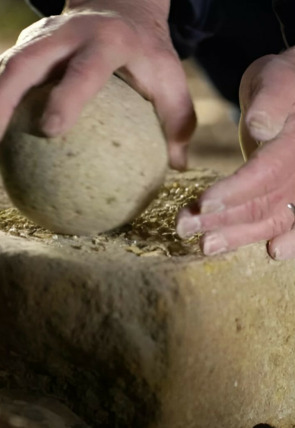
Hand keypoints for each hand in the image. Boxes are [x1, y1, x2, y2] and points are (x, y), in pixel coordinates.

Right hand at [0, 0, 195, 169]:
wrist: (123, 9)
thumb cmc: (149, 53)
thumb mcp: (172, 79)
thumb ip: (179, 121)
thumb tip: (178, 167)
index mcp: (107, 42)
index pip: (84, 70)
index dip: (66, 97)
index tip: (50, 129)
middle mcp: (68, 34)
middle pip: (25, 62)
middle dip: (2, 98)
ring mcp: (44, 36)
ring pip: (7, 66)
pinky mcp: (32, 44)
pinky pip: (9, 73)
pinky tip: (0, 134)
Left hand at [177, 50, 294, 258]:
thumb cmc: (286, 80)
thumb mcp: (277, 79)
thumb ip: (272, 100)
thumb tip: (260, 126)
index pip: (266, 172)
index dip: (235, 191)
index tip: (203, 203)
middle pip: (265, 202)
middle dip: (224, 218)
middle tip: (186, 227)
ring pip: (275, 217)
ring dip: (239, 234)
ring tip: (206, 245)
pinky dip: (286, 239)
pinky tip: (272, 253)